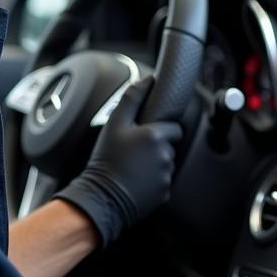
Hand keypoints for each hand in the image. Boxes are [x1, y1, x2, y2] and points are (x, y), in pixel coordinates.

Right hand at [54, 75, 181, 246]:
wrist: (102, 197)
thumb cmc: (107, 159)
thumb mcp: (114, 124)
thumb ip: (133, 98)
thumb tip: (148, 79)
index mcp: (156, 136)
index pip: (174, 128)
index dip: (161, 129)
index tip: (145, 135)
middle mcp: (166, 155)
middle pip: (170, 146)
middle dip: (157, 146)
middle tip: (135, 151)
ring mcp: (166, 175)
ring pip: (166, 163)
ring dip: (155, 163)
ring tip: (133, 166)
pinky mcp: (164, 192)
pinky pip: (162, 181)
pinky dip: (153, 180)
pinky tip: (136, 180)